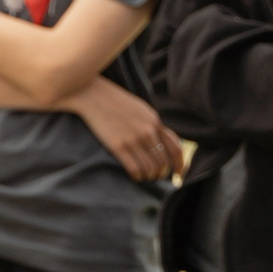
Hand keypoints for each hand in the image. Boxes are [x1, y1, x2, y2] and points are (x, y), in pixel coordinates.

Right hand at [69, 77, 186, 180]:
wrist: (92, 94)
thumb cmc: (114, 102)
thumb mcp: (140, 109)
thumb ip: (151, 125)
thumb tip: (160, 143)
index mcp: (154, 121)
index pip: (176, 149)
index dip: (180, 165)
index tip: (178, 175)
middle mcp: (147, 131)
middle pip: (163, 162)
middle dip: (160, 173)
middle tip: (154, 176)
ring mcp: (133, 139)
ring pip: (150, 169)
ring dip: (149, 176)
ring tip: (144, 176)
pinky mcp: (118, 145)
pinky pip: (135, 169)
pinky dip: (137, 177)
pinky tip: (134, 176)